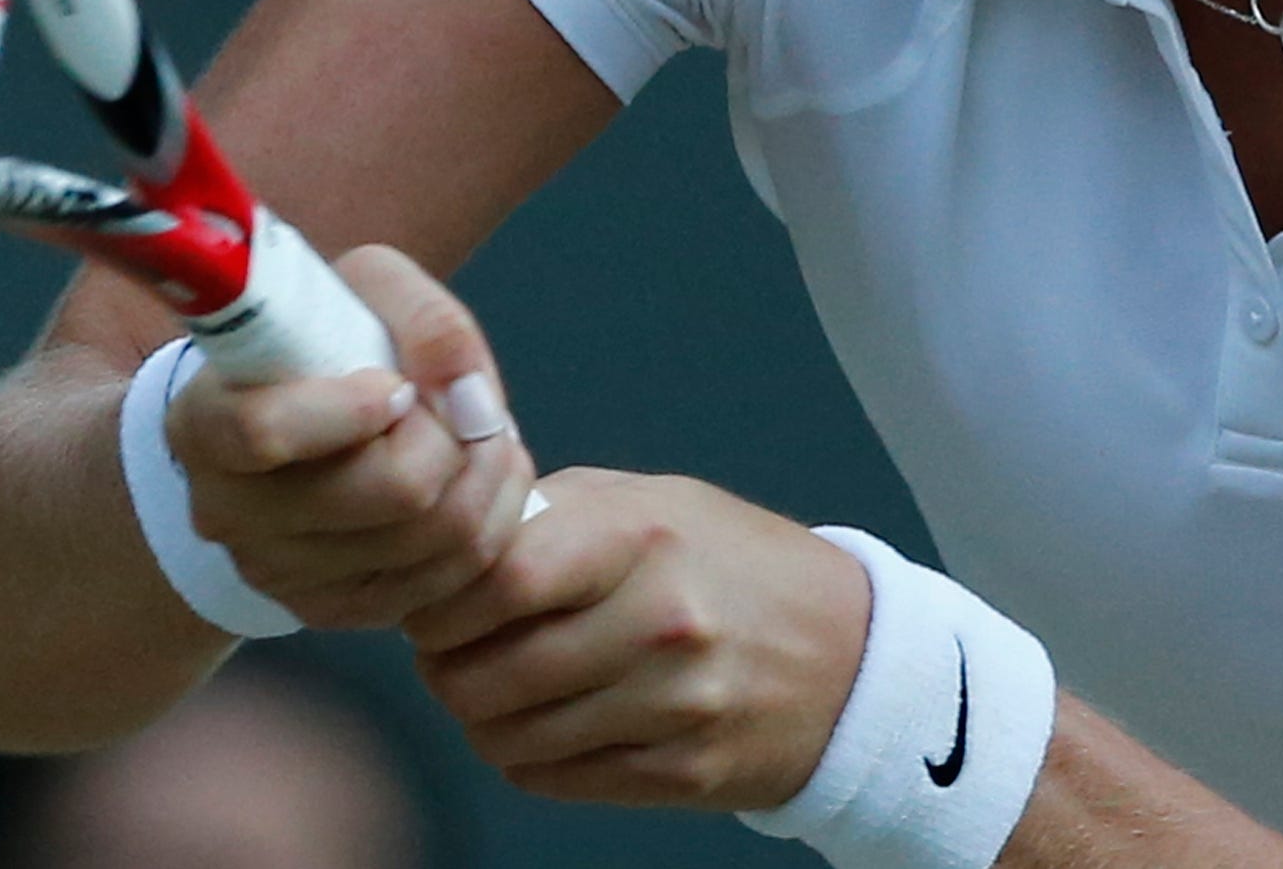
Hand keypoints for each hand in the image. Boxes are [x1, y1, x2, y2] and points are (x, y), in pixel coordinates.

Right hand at [160, 244, 538, 629]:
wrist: (301, 420)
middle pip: (390, 490)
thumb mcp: (363, 292)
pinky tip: (479, 479)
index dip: (354, 407)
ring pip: (436, 536)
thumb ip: (423, 319)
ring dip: (488, 473)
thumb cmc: (327, 343)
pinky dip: (491, 521)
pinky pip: (452, 580)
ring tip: (481, 432)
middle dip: (454, 436)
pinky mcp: (336, 609)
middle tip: (463, 404)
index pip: (266, 431)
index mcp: (206, 424)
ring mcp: (280, 573)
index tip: (395, 385)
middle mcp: (228, 511)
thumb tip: (469, 398)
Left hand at [404, 469, 871, 811]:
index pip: (501, 579)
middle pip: (487, 674)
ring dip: (482, 717)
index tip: (432, 600)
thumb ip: (555, 514)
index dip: (443, 600)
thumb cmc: (732, 563)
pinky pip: (553, 780)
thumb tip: (452, 543)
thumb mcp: (654, 502)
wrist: (850, 654)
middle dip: (444, 668)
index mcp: (644, 538)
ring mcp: (674, 707)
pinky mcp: (680, 774)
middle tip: (448, 650)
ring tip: (497, 684)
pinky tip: (545, 722)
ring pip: (509, 738)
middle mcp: (661, 624)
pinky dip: (527, 757)